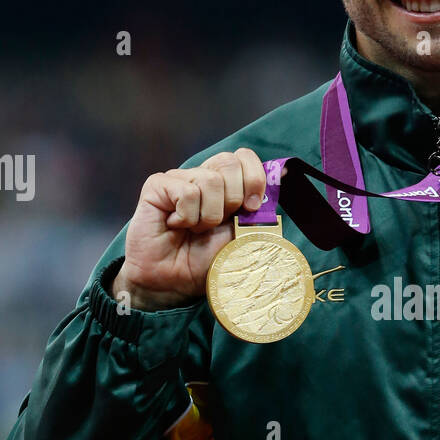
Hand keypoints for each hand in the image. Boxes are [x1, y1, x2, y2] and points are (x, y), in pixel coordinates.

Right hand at [112, 148, 267, 309]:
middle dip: (232, 200)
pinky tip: (176, 226)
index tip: (251, 208)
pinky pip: (187, 192)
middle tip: (216, 224)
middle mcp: (201, 176)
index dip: (253, 179)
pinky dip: (187, 217)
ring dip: (208, 215)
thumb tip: (282, 178)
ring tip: (194, 229)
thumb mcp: (241, 235)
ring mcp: (178, 178)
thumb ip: (257, 210)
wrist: (174, 283)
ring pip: (210, 180)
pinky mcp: (157, 185)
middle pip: (230, 162)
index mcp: (224, 184)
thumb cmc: (205, 261)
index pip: (244, 157)